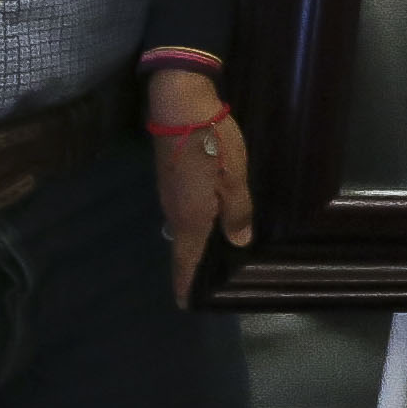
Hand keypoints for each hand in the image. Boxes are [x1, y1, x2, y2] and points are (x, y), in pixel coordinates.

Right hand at [148, 64, 253, 305]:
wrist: (178, 103)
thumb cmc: (211, 141)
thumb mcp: (234, 177)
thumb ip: (237, 211)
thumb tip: (238, 241)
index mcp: (191, 217)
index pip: (185, 260)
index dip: (185, 284)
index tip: (186, 304)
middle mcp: (173, 211)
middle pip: (183, 247)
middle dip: (192, 266)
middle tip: (207, 282)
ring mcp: (168, 194)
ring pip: (182, 228)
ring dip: (193, 243)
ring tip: (212, 255)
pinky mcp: (169, 178)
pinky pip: (182, 211)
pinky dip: (193, 223)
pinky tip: (208, 220)